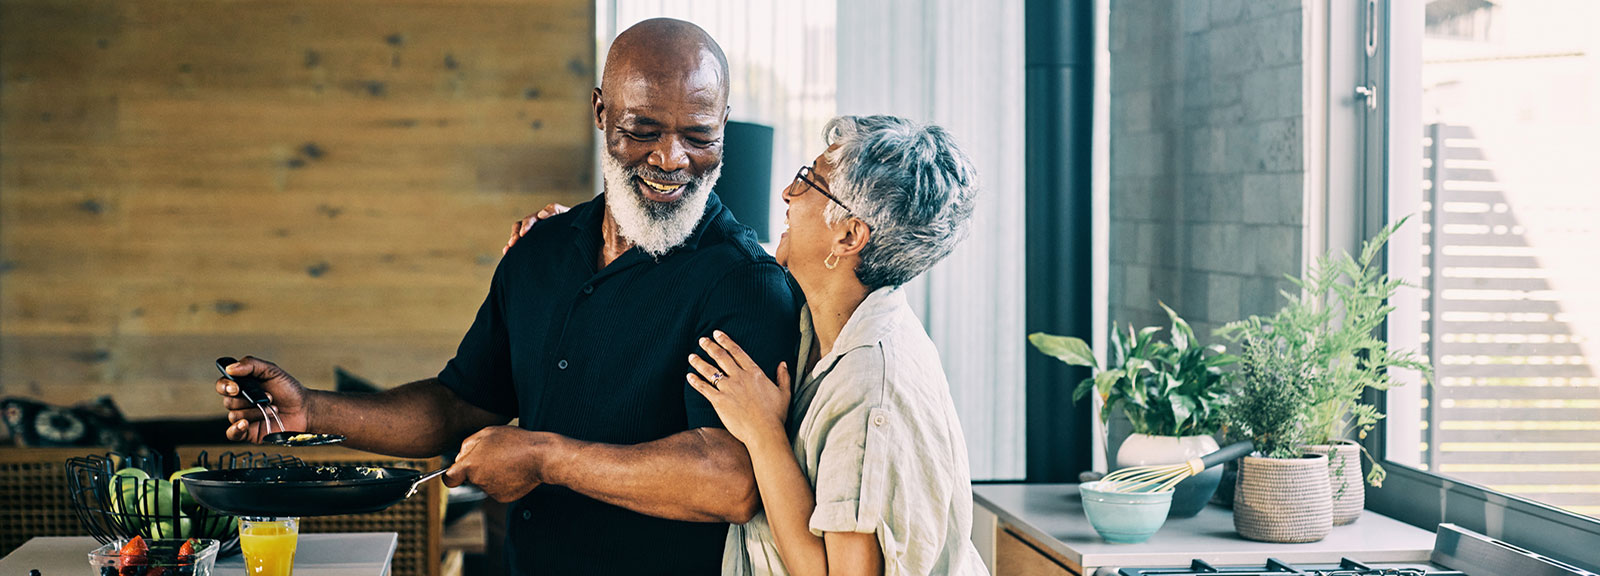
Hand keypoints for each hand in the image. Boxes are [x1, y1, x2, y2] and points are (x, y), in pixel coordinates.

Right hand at [214, 356, 310, 442]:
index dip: (225, 386)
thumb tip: (230, 368)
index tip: (236, 387)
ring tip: (272, 409)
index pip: (223, 385)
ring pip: (235, 415)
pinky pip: (232, 434)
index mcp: (243, 385)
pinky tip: (245, 424)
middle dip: (249, 399)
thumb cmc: (288, 390)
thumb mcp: (272, 371)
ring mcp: (244, 417)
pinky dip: (236, 429)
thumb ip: (251, 364)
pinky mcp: (248, 432)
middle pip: (228, 401)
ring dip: (255, 412)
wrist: (304, 409)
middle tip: (269, 397)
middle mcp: (241, 401)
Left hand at [444, 425, 553, 502]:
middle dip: (478, 468)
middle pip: (470, 477)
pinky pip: (498, 489)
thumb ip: (468, 444)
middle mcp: (478, 481)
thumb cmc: (515, 442)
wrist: (540, 457)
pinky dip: (503, 482)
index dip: (452, 475)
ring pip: (485, 483)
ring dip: (492, 474)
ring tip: (508, 460)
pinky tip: (514, 470)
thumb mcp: (487, 433)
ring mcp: (491, 491)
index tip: (456, 472)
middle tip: (495, 455)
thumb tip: (460, 455)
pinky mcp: (503, 497)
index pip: (449, 479)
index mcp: (470, 466)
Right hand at [503, 203, 569, 253]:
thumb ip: (555, 210)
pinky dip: (512, 248)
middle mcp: (537, 224)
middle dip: (516, 234)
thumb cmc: (573, 225)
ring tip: (509, 249)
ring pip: (518, 234)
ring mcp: (534, 233)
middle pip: (521, 226)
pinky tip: (506, 253)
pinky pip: (520, 244)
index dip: (527, 225)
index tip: (524, 234)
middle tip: (514, 242)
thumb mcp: (567, 215)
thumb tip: (541, 215)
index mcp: (544, 217)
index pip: (532, 218)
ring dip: (512, 240)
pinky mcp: (532, 243)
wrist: (578, 237)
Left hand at [686, 330, 790, 448]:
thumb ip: (783, 376)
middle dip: (710, 347)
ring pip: (710, 371)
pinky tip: (689, 376)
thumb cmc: (776, 415)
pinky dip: (696, 381)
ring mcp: (728, 388)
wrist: (765, 432)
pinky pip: (704, 388)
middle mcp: (740, 377)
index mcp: (754, 373)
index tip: (717, 334)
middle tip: (702, 340)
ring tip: (691, 356)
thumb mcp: (784, 393)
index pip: (737, 352)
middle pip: (721, 357)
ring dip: (699, 362)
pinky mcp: (719, 401)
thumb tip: (783, 363)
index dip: (726, 341)